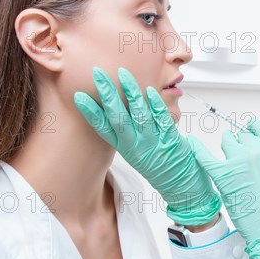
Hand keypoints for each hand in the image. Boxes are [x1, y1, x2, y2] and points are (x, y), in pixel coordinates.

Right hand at [73, 67, 220, 225]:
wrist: (180, 184)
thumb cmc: (156, 165)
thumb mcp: (134, 151)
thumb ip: (124, 131)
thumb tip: (113, 106)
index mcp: (125, 148)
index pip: (103, 128)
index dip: (91, 112)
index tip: (79, 97)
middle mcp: (136, 145)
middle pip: (118, 117)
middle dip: (108, 94)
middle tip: (99, 74)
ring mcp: (154, 142)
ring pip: (140, 114)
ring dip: (131, 92)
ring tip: (123, 74)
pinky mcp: (171, 139)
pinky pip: (162, 119)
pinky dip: (156, 104)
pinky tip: (150, 91)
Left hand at [188, 120, 259, 258]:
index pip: (259, 126)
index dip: (253, 130)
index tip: (249, 134)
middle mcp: (257, 150)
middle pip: (242, 135)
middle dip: (242, 144)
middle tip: (242, 159)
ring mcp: (238, 161)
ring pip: (227, 141)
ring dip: (228, 148)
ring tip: (229, 161)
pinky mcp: (223, 175)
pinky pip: (205, 156)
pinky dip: (197, 148)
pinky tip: (191, 142)